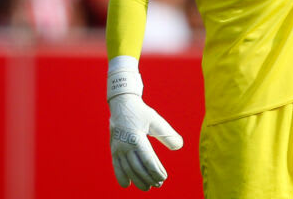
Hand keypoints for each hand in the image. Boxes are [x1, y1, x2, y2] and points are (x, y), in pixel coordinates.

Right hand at [108, 69, 182, 189]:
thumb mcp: (156, 121)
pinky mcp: (113, 149)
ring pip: (127, 169)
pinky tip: (127, 185)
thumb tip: (179, 146)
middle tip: (158, 184)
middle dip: (148, 178)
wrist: (122, 104)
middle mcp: (125, 145)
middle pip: (137, 168)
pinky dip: (121, 176)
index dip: (156, 171)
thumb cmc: (141, 113)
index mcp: (136, 138)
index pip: (147, 160)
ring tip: (147, 187)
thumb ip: (167, 134)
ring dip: (137, 180)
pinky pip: (116, 166)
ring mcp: (117, 148)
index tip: (164, 177)